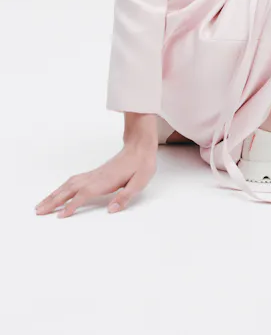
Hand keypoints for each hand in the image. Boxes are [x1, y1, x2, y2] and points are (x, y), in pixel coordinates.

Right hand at [35, 141, 157, 217]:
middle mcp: (95, 177)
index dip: (72, 205)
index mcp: (105, 181)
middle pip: (69, 189)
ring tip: (41, 205)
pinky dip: (62, 188)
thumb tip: (111, 210)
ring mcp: (93, 174)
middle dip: (53, 201)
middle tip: (38, 211)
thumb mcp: (139, 182)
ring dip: (54, 194)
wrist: (140, 147)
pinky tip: (58, 193)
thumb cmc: (141, 165)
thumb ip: (125, 197)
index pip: (84, 194)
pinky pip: (73, 181)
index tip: (60, 216)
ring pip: (69, 184)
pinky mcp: (94, 173)